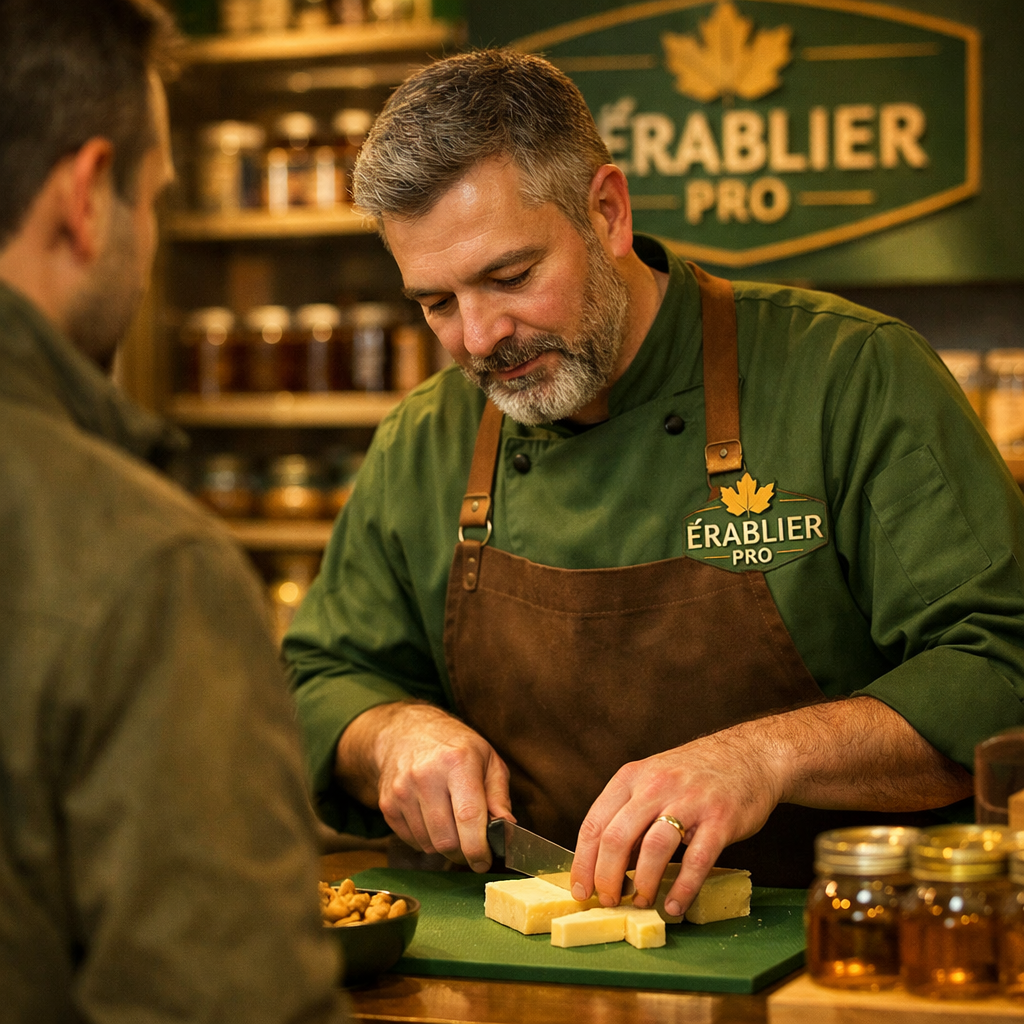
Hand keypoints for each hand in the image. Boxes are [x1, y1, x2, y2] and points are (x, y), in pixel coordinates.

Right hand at [337, 701, 513, 871]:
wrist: (406, 731)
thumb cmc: (454, 746)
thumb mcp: (487, 758)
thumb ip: (499, 794)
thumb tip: (508, 827)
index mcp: (457, 762)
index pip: (467, 817)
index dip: (478, 847)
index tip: (484, 861)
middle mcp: (426, 776)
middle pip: (446, 839)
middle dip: (463, 852)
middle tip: (472, 846)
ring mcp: (402, 791)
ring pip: (429, 845)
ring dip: (445, 846)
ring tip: (453, 825)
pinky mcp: (387, 805)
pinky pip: (412, 841)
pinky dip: (427, 840)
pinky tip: (433, 819)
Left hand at [569, 725, 783, 916]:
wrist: (749, 755)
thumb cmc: (694, 775)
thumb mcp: (653, 780)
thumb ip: (630, 815)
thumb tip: (606, 863)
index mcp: (632, 777)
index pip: (595, 823)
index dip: (583, 862)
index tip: (580, 890)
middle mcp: (656, 785)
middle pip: (617, 837)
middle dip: (607, 877)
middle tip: (609, 901)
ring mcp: (689, 801)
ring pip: (654, 848)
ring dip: (643, 884)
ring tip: (641, 903)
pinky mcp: (720, 819)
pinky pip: (697, 860)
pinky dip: (683, 888)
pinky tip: (674, 906)